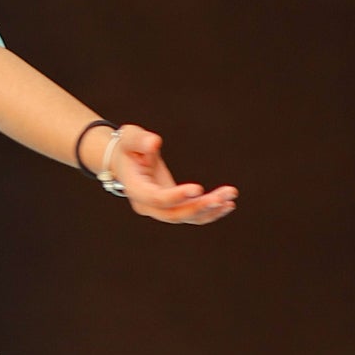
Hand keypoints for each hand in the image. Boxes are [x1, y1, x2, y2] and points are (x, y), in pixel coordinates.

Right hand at [109, 125, 236, 224]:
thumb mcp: (129, 137)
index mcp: (135, 188)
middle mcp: (147, 205)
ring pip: (186, 217)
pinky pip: (192, 215)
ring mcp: (160, 209)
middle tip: (222, 197)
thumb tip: (154, 142)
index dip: (177, 196)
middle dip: (199, 207)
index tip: (198, 188)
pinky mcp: (173, 207)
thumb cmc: (127, 146)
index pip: (156, 198)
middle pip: (173, 214)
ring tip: (229, 199)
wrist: (124, 160)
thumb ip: (139, 140)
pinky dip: (210, 211)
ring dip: (210, 210)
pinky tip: (228, 204)